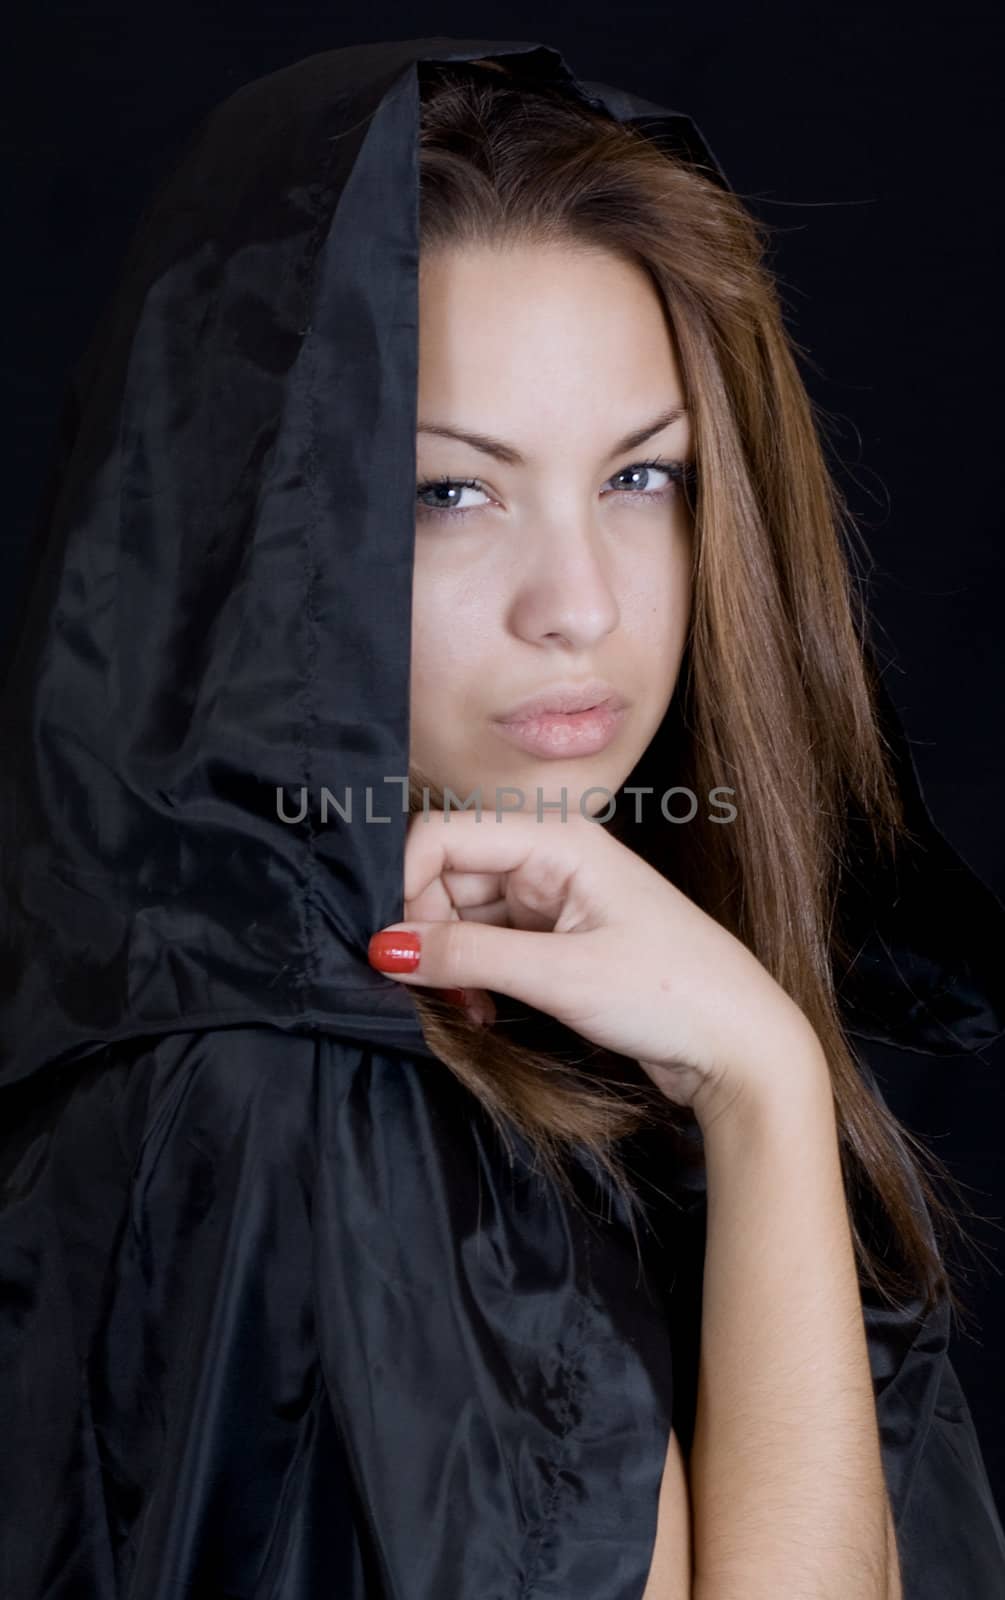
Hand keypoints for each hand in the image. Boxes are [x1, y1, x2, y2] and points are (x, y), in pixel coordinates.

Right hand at [369, 809, 824, 1127]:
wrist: (740, 1046)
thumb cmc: (671, 994)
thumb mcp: (560, 975)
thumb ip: (466, 956)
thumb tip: (383, 946)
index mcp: (557, 838)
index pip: (443, 836)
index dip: (404, 887)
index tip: (391, 951)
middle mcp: (551, 856)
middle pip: (446, 874)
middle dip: (426, 932)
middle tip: (433, 992)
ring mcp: (553, 897)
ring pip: (462, 913)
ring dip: (450, 962)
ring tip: (467, 1012)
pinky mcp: (556, 937)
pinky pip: (487, 943)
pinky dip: (474, 977)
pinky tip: (483, 1012)